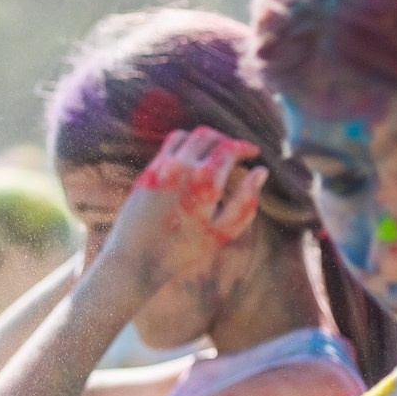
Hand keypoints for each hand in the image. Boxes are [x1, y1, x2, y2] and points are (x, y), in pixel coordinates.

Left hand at [96, 126, 267, 302]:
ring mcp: (160, 167)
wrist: (135, 260)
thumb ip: (247, 200)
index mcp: (204, 181)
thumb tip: (261, 171)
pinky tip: (192, 160)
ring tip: (216, 153)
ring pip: (186, 136)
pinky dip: (184, 146)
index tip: (253, 152)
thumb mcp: (224, 231)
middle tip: (236, 153)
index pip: (229, 147)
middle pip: (208, 135)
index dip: (245, 146)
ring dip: (205, 140)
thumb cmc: (184, 250)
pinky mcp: (146, 173)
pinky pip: (168, 147)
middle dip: (227, 140)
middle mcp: (180, 167)